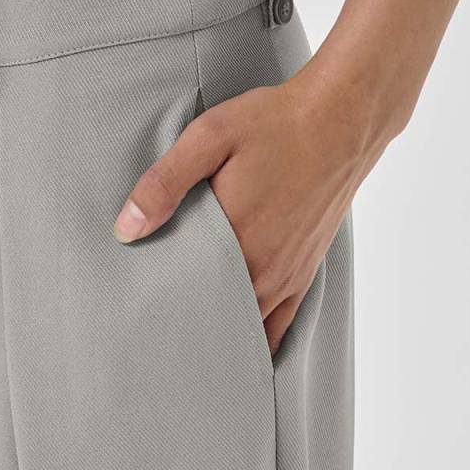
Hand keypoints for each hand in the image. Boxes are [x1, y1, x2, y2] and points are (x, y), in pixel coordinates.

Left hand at [113, 54, 387, 354]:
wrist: (344, 119)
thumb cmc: (276, 123)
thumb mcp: (210, 137)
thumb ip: (164, 183)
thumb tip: (125, 228)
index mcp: (236, 240)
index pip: (184, 296)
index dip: (157, 310)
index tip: (132, 315)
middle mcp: (265, 270)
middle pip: (213, 319)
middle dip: (182, 328)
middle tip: (149, 337)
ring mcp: (287, 277)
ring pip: (245, 328)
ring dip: (216, 334)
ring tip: (184, 345)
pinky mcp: (304, 273)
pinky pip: (278, 326)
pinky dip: (255, 339)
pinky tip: (236, 350)